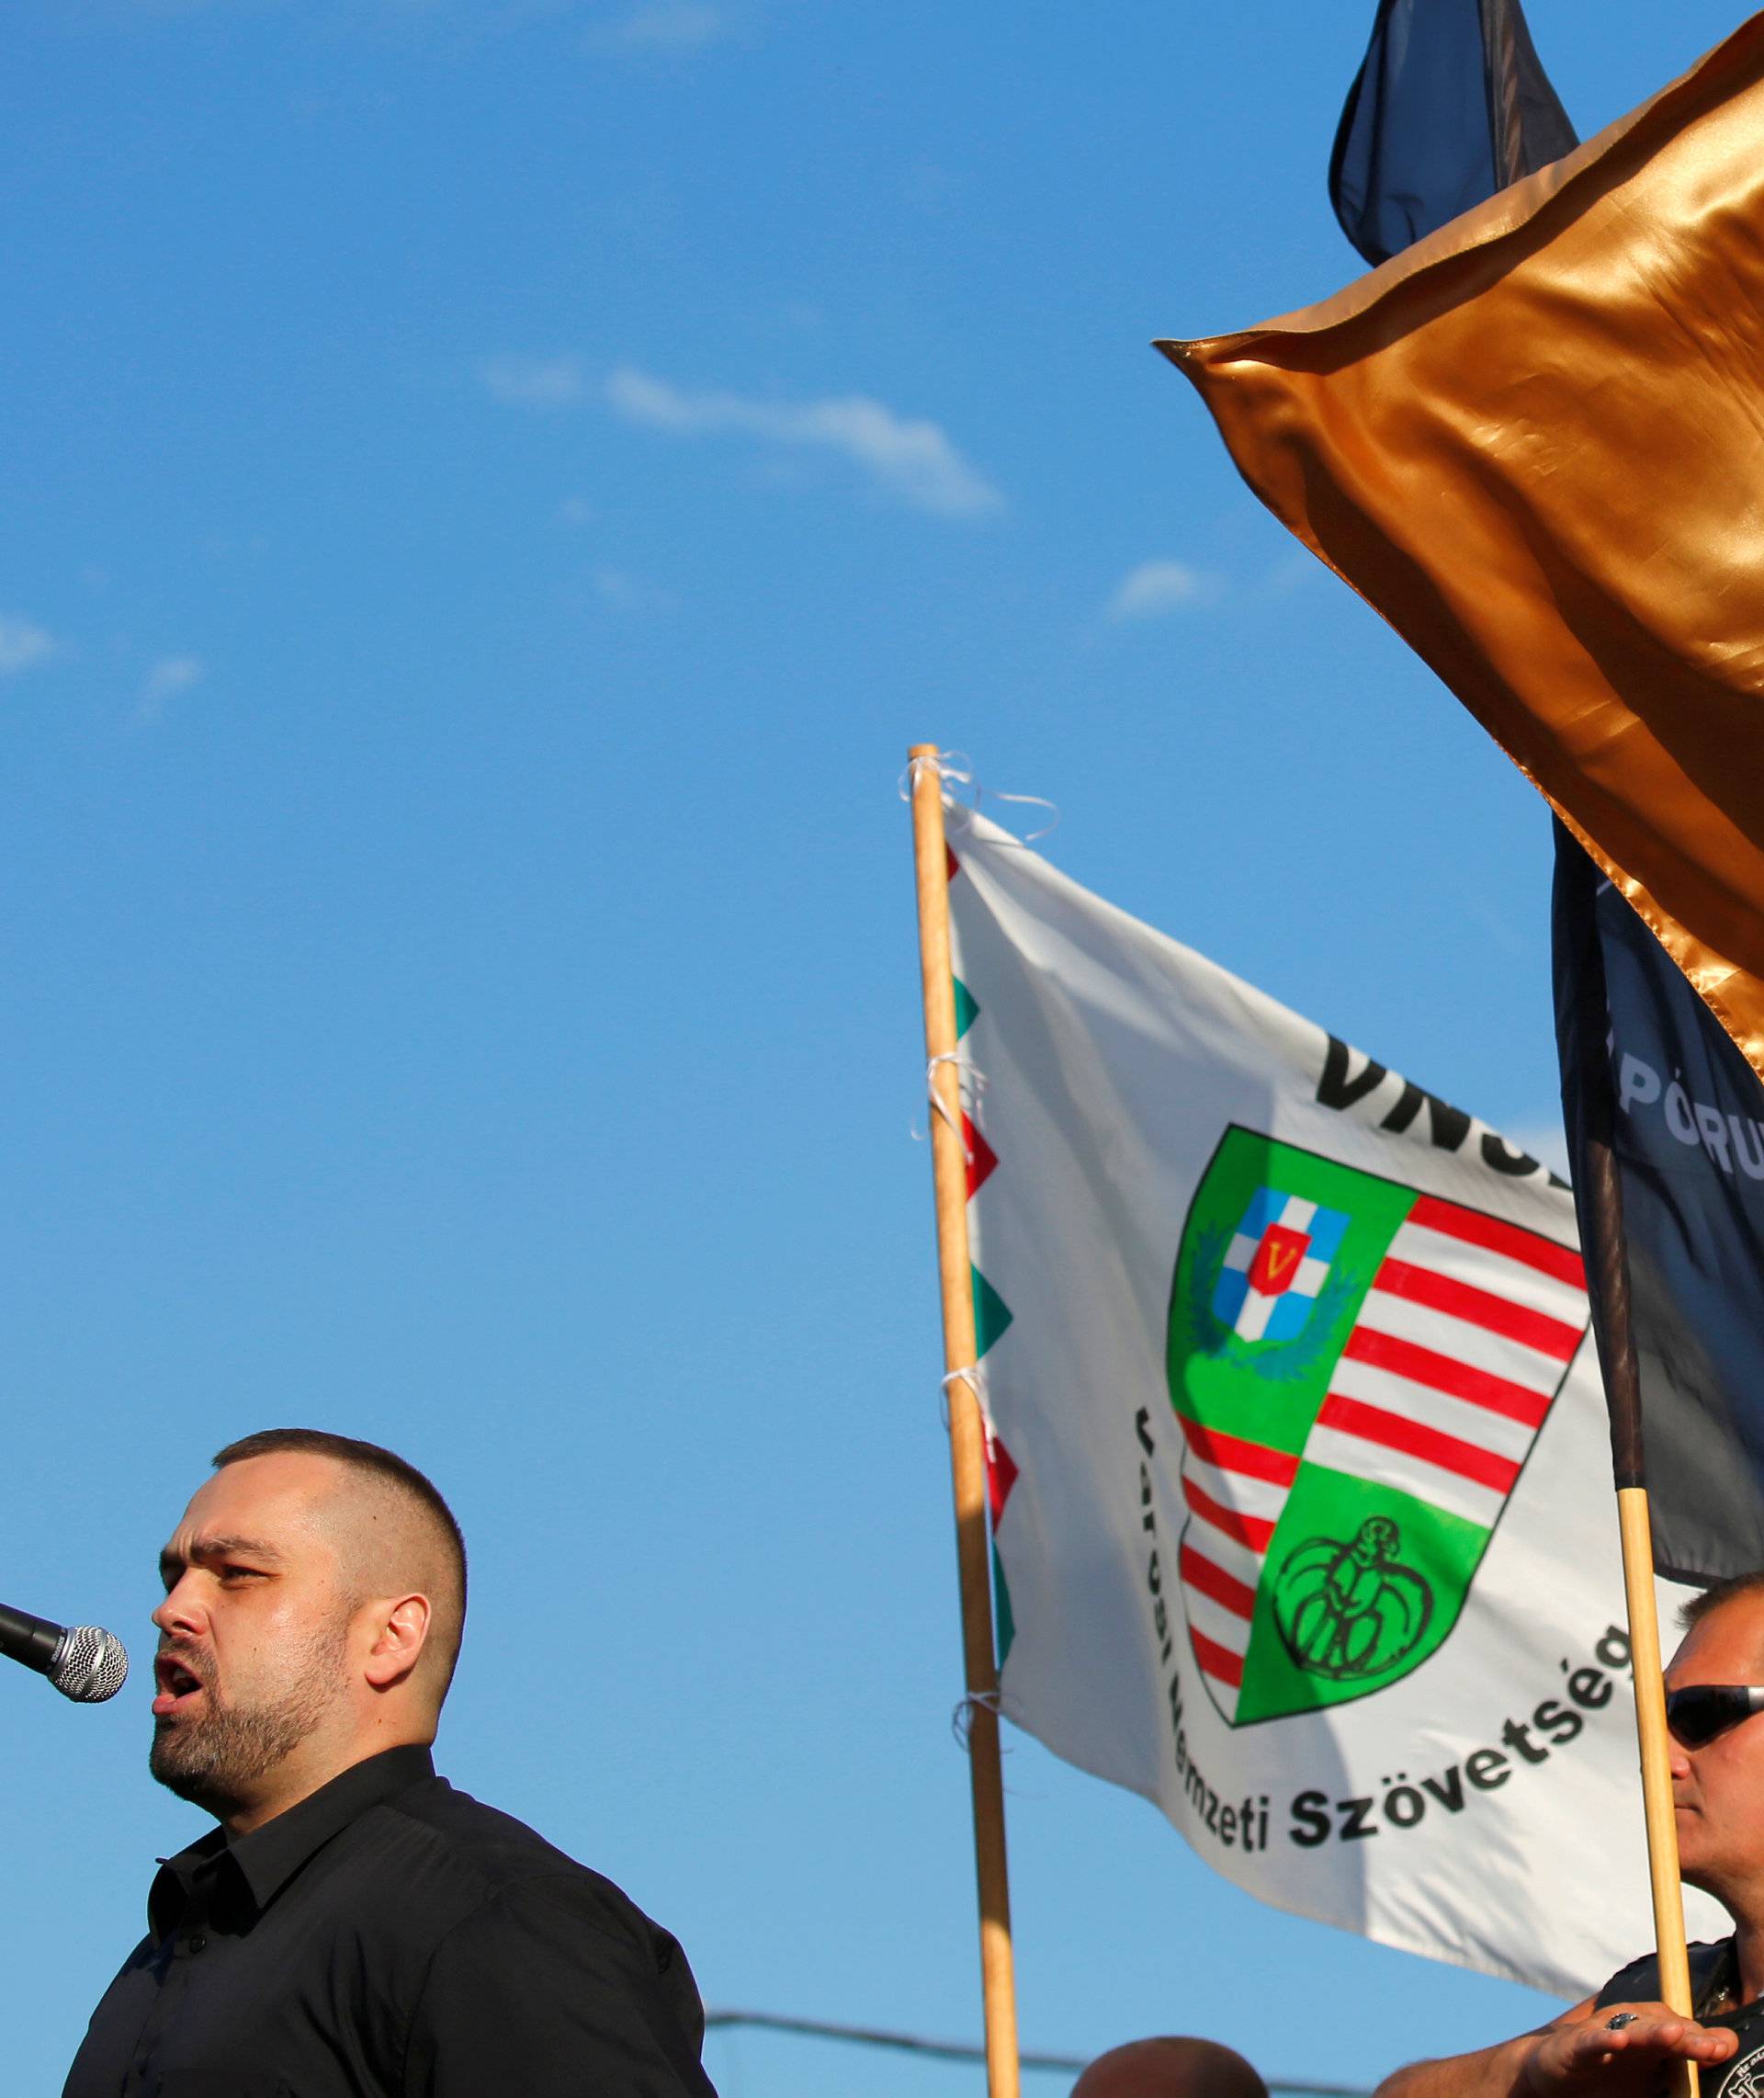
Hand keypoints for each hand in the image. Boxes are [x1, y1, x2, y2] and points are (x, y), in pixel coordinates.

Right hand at [1523, 2004, 1737, 2097]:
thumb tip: (1727, 2046)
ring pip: (1630, 2031)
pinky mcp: (1575, 2046)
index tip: (1724, 2048)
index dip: (1703, 2039)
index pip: (1680, 2032)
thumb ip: (1684, 2064)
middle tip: (1713, 2046)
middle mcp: (1627, 2030)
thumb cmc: (1606, 2074)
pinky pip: (1591, 2042)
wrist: (1552, 2075)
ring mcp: (1601, 2035)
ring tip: (1674, 2035)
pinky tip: (1618, 2042)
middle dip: (1687, 2035)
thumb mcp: (1650, 2076)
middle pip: (1661, 2028)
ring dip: (1652, 2032)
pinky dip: (1603, 2040)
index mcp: (1648, 2038)